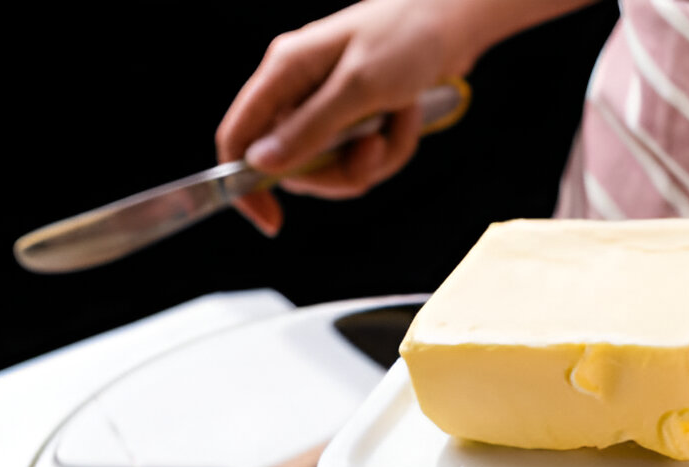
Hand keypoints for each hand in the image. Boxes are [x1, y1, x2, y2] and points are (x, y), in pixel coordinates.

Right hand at [215, 0, 473, 235]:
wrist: (452, 22)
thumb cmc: (405, 38)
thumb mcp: (360, 87)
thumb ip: (310, 128)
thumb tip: (260, 165)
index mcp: (284, 72)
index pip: (237, 137)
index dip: (243, 185)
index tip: (271, 222)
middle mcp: (299, 91)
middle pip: (294, 167)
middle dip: (342, 170)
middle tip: (376, 147)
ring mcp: (328, 107)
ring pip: (335, 168)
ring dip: (377, 157)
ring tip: (401, 116)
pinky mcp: (356, 118)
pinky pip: (364, 158)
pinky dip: (393, 145)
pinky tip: (408, 113)